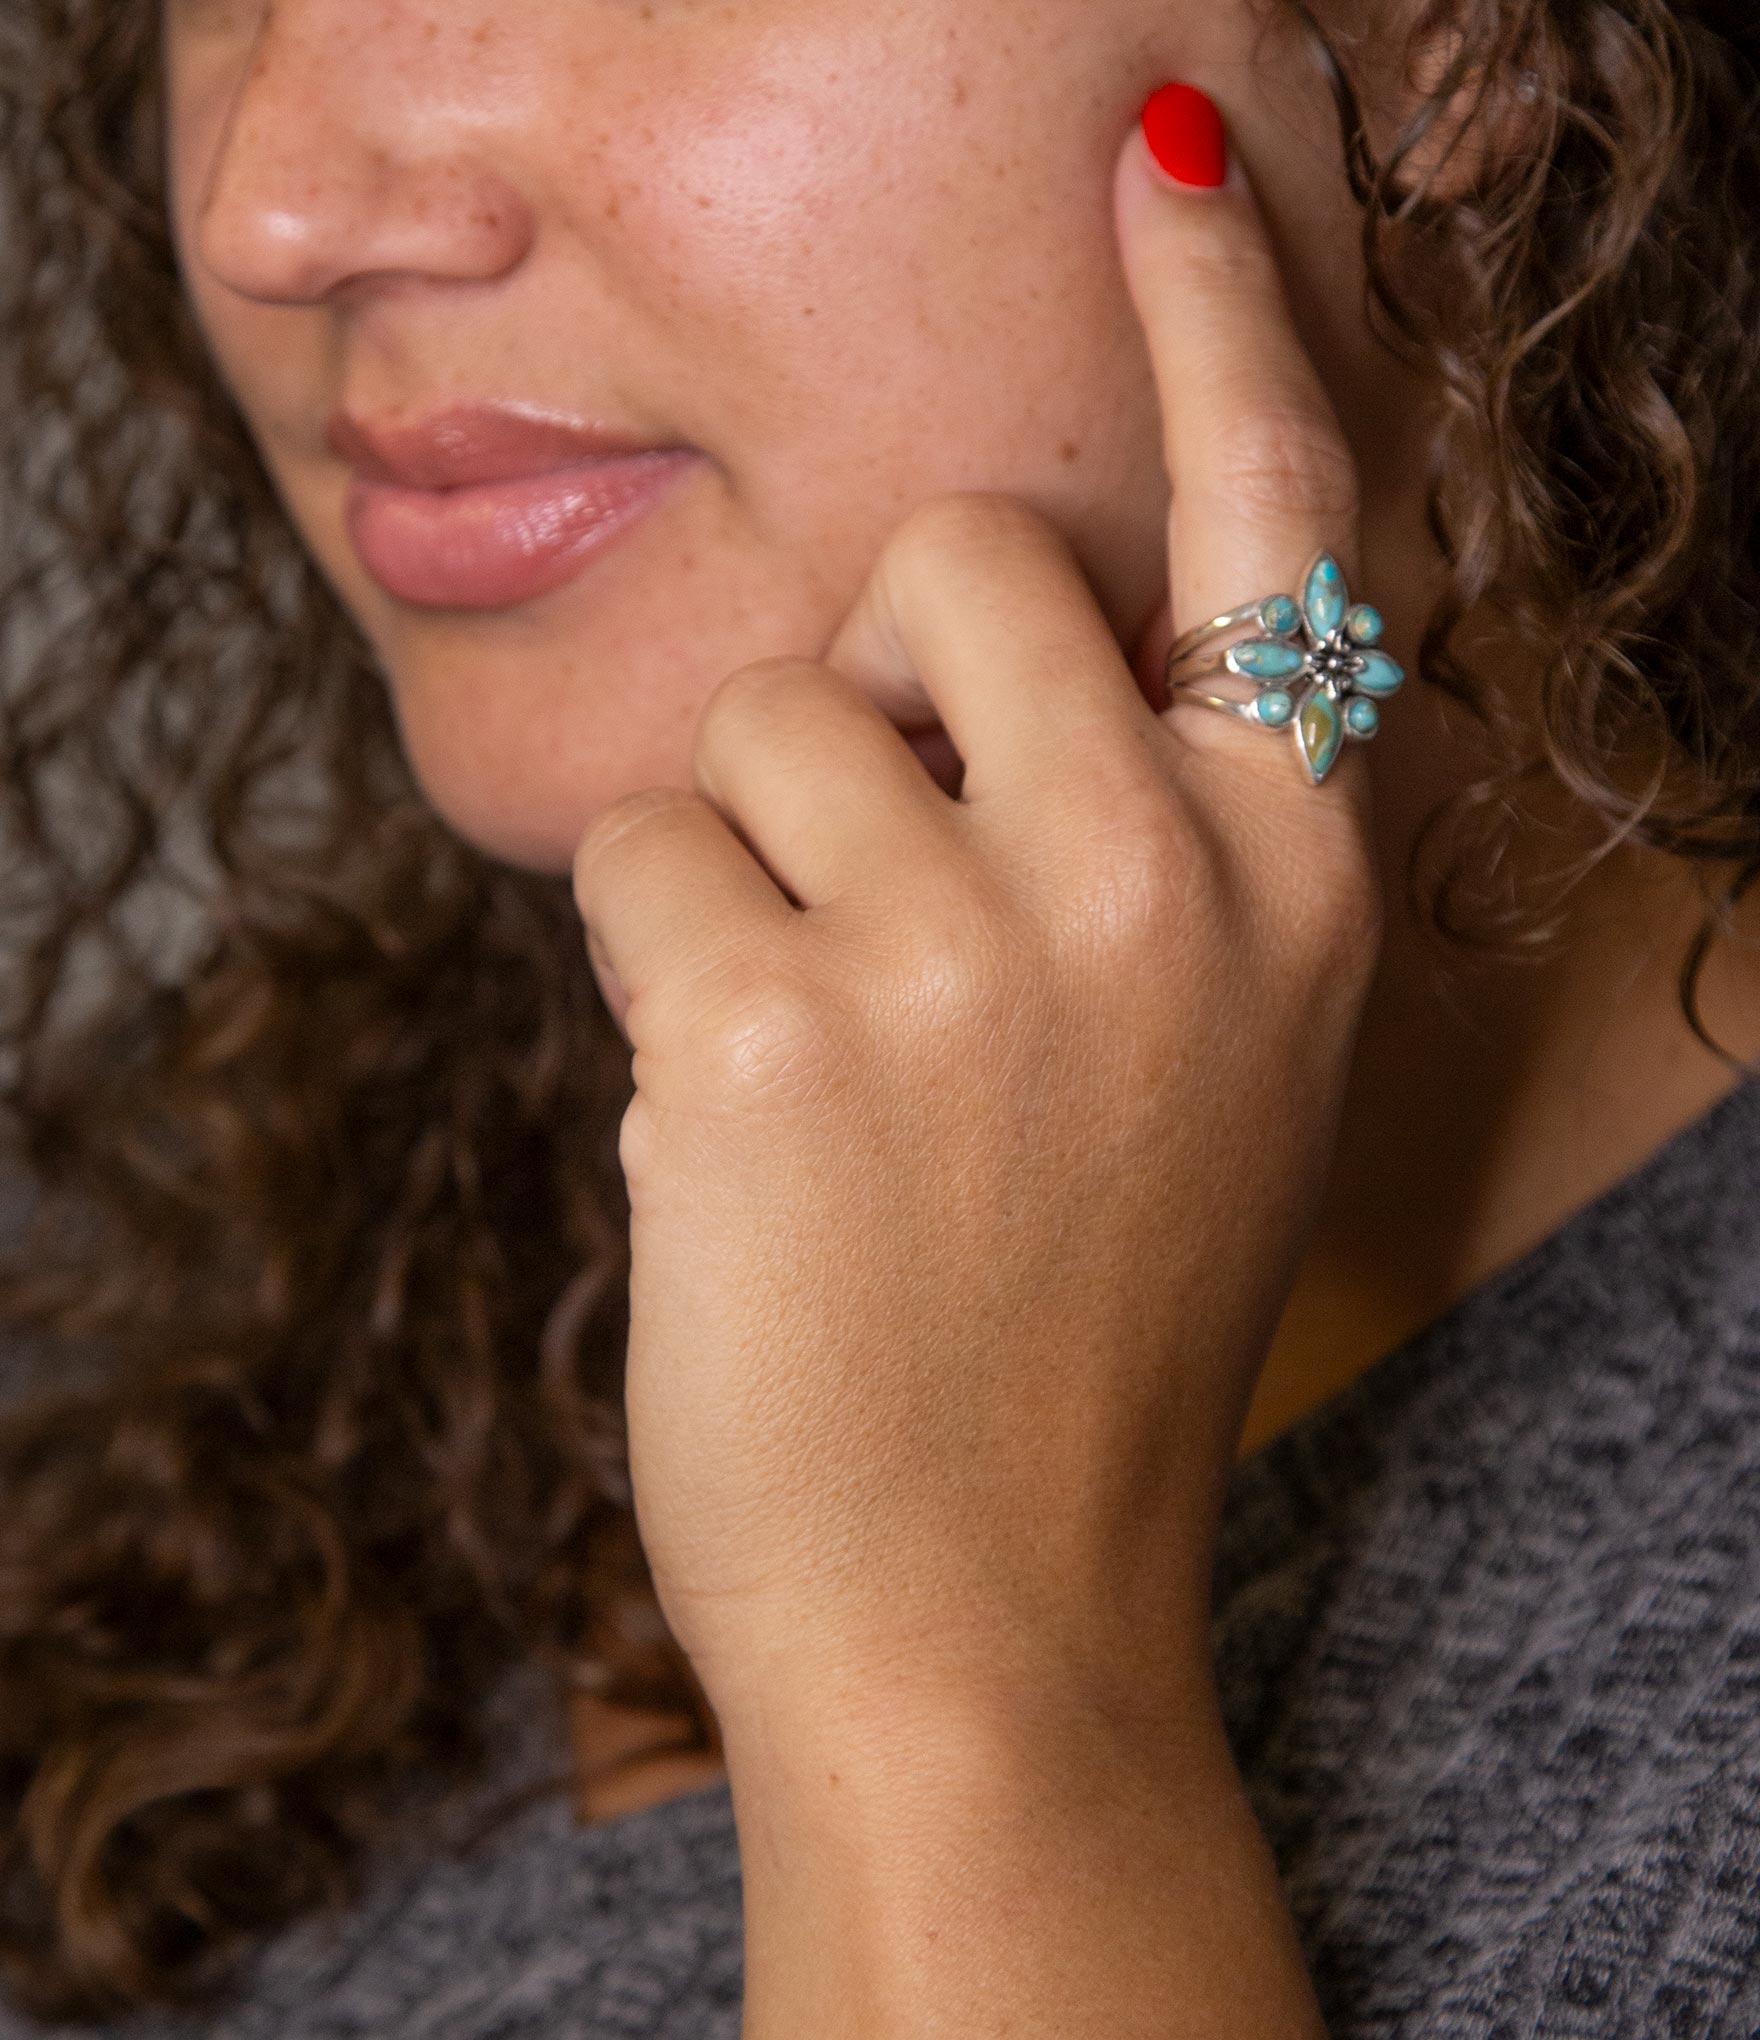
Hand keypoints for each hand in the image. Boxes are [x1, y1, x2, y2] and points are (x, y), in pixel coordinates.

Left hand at [571, 96, 1383, 1748]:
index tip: (1161, 149)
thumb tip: (958, 660)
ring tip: (818, 1056)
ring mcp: (979, 946)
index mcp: (1294, 878)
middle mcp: (1166, 875)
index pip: (1283, 519)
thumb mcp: (1195, 1062)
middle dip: (878, 676)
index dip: (1223, 316)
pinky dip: (653, 956)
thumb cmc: (1067, 1325)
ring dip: (754, 854)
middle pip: (948, 553)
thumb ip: (1140, 842)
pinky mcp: (777, 1025)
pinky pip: (640, 843)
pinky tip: (728, 1116)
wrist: (989, 1609)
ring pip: (766, 710)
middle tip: (883, 871)